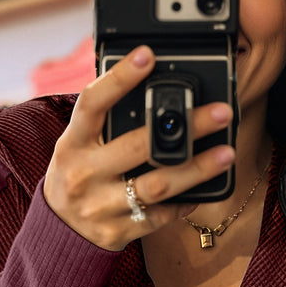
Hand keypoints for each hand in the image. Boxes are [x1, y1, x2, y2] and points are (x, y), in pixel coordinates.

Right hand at [43, 45, 234, 250]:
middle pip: (138, 145)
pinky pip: (159, 216)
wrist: (59, 229)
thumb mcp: (79, 143)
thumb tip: (153, 85)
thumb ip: (108, 121)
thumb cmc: (79, 172)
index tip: (148, 56)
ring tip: (226, 154)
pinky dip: (184, 201)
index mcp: (72, 142)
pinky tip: (203, 188)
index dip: (119, 78)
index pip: (92, 103)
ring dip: (197, 169)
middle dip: (187, 127)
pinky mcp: (117, 231)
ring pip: (156, 186)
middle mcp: (84, 173)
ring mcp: (100, 205)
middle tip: (221, 113)